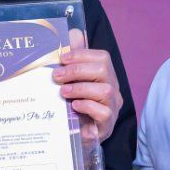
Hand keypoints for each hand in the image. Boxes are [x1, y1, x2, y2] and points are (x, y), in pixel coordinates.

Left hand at [55, 28, 122, 142]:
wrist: (73, 137)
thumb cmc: (72, 106)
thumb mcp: (70, 81)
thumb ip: (73, 59)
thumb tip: (73, 32)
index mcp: (105, 76)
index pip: (101, 57)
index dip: (82, 55)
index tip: (62, 58)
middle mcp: (112, 89)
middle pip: (103, 70)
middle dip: (77, 70)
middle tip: (57, 76)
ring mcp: (112, 107)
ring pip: (105, 90)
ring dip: (81, 88)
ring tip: (63, 92)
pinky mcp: (107, 125)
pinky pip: (104, 112)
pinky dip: (88, 106)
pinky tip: (74, 106)